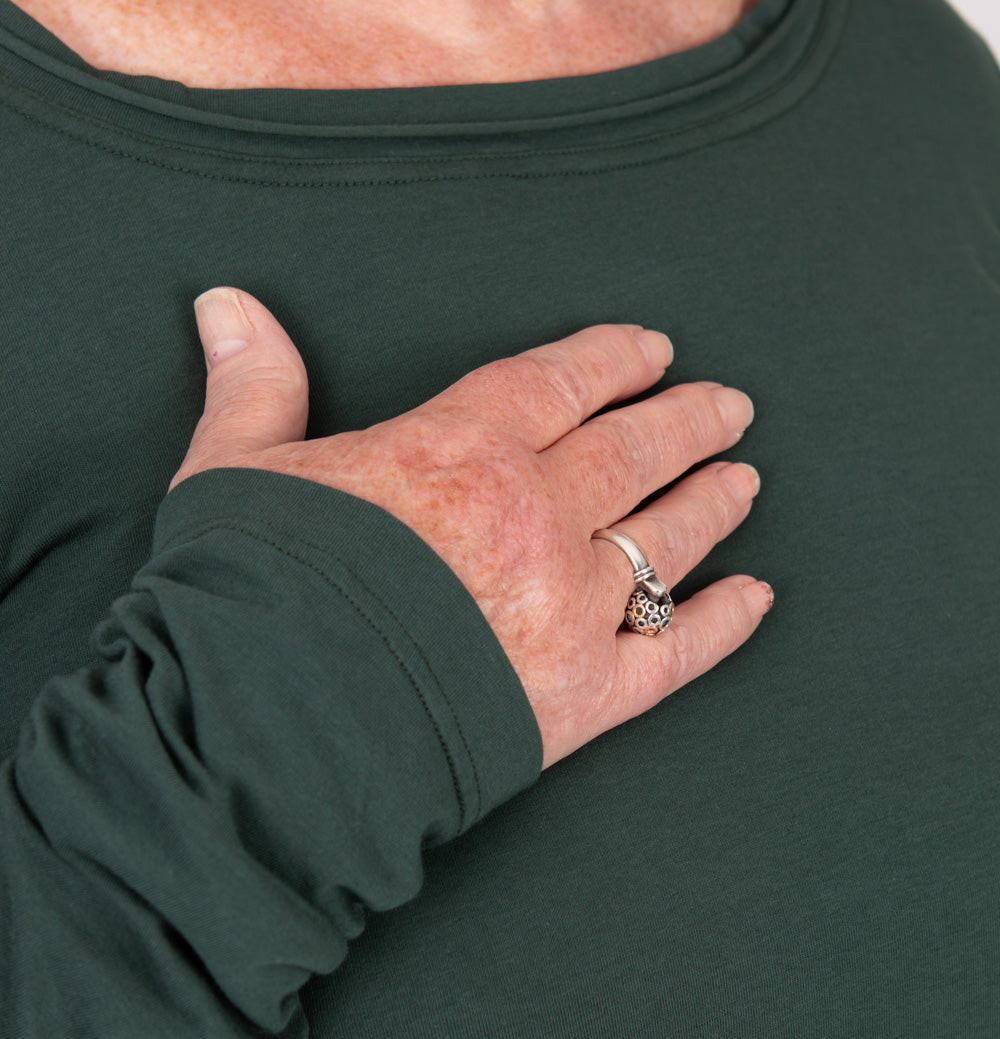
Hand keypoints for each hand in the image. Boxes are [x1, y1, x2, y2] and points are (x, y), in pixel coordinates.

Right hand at [171, 288, 771, 768]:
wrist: (267, 736)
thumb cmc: (247, 597)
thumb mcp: (233, 473)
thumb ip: (254, 385)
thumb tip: (227, 303)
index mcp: (460, 451)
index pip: (559, 383)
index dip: (613, 360)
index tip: (655, 349)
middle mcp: (534, 517)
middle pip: (634, 453)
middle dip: (687, 422)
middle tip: (730, 407)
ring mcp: (569, 609)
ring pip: (666, 539)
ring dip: (711, 505)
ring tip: (746, 480)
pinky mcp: (582, 700)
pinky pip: (674, 655)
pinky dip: (721, 625)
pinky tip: (757, 599)